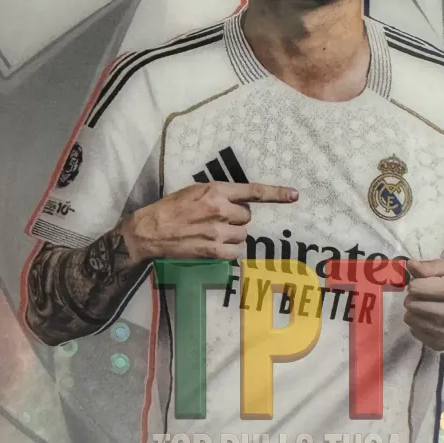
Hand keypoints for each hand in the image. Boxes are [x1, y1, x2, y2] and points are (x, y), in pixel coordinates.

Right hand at [120, 182, 297, 263]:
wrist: (149, 230)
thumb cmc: (170, 208)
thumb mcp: (194, 191)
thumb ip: (218, 194)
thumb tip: (238, 201)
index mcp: (215, 190)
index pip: (252, 191)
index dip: (276, 193)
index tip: (294, 195)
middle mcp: (220, 209)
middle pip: (247, 216)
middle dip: (237, 219)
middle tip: (217, 220)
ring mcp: (218, 231)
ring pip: (242, 235)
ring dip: (232, 235)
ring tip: (211, 233)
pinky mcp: (213, 250)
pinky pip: (236, 252)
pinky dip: (228, 251)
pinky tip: (213, 246)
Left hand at [403, 258, 443, 350]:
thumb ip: (427, 267)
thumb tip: (409, 265)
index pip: (417, 288)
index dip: (414, 284)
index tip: (419, 284)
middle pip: (413, 305)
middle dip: (412, 298)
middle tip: (420, 297)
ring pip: (412, 320)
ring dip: (413, 312)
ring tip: (423, 307)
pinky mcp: (443, 344)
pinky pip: (416, 333)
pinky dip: (417, 326)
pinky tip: (426, 319)